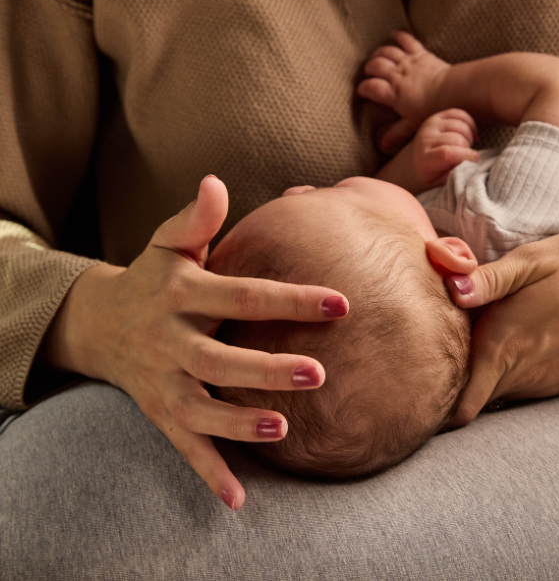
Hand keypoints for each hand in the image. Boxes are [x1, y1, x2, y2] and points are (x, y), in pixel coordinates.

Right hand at [42, 176, 348, 509]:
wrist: (96, 322)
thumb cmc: (154, 277)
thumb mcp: (167, 244)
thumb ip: (195, 219)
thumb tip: (215, 182)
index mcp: (182, 294)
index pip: (243, 295)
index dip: (291, 299)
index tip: (341, 302)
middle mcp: (170, 341)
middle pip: (219, 359)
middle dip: (267, 369)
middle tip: (318, 373)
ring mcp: (163, 382)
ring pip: (201, 409)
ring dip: (239, 423)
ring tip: (284, 430)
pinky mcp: (160, 413)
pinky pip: (184, 446)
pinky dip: (210, 472)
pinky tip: (240, 498)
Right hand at [357, 30, 450, 128]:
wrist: (454, 92)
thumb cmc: (433, 111)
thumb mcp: (413, 125)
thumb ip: (396, 133)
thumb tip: (381, 145)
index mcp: (393, 93)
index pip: (370, 87)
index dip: (363, 89)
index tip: (361, 92)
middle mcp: (397, 75)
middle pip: (374, 66)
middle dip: (368, 68)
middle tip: (368, 73)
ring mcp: (408, 62)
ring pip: (386, 52)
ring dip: (379, 53)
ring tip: (375, 57)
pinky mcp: (420, 53)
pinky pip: (406, 41)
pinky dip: (399, 36)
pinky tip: (394, 34)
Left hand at [409, 109, 481, 189]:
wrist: (416, 161)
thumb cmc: (432, 175)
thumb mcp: (440, 183)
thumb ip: (453, 176)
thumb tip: (469, 165)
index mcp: (424, 159)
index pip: (446, 153)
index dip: (465, 156)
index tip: (474, 161)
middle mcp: (425, 139)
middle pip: (456, 139)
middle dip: (468, 148)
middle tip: (468, 157)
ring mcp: (430, 125)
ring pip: (460, 125)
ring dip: (469, 137)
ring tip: (467, 147)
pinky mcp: (436, 117)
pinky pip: (459, 114)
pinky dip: (470, 124)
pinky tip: (470, 135)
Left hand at [443, 229, 558, 425]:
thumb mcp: (537, 258)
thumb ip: (489, 278)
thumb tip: (449, 288)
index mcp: (507, 341)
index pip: (456, 398)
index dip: (430, 393)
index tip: (412, 375)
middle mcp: (524, 373)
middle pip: (468, 397)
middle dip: (447, 383)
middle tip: (430, 349)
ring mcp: (546, 382)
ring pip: (493, 395)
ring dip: (477, 377)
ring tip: (466, 340)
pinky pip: (519, 390)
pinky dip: (504, 376)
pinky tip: (507, 341)